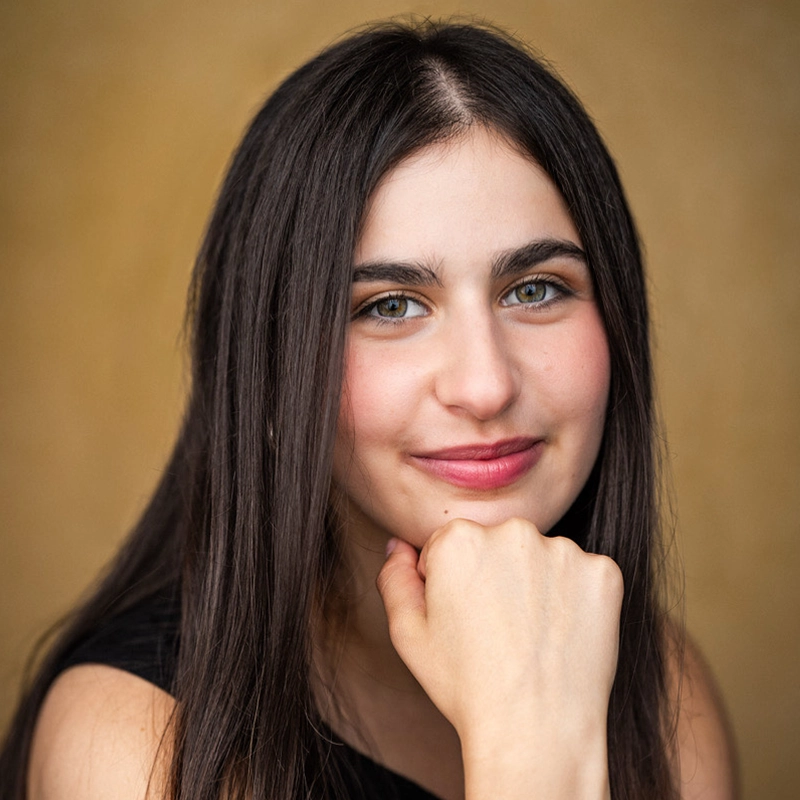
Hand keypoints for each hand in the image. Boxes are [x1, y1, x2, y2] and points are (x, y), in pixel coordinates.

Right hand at [376, 517, 621, 798]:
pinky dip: (574, 598)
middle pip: (498, 543)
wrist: (535, 732)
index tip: (465, 618)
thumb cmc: (465, 686)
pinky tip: (561, 633)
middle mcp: (513, 531)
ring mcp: (563, 550)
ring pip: (541, 557)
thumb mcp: (408, 635)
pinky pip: (582, 575)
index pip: (452, 544)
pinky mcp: (603, 573)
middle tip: (497, 628)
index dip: (453, 583)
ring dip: (536, 584)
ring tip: (530, 635)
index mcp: (459, 538)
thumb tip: (400, 547)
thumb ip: (395, 579)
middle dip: (494, 574)